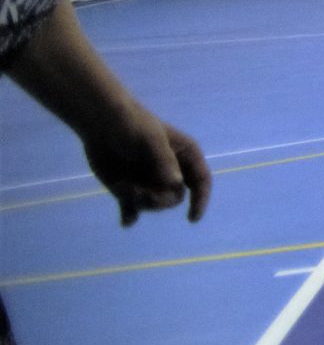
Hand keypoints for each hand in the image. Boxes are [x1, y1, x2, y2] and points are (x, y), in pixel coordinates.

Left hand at [81, 104, 207, 226]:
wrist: (101, 124)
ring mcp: (149, 181)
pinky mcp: (129, 188)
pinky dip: (130, 216)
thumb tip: (176, 185)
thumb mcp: (151, 139)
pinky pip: (133, 210)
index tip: (192, 218)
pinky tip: (126, 220)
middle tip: (139, 193)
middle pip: (174, 197)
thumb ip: (164, 161)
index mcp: (185, 155)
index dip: (200, 200)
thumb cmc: (133, 124)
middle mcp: (170, 171)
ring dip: (138, 201)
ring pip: (153, 204)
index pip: (201, 181)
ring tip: (122, 186)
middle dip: (158, 200)